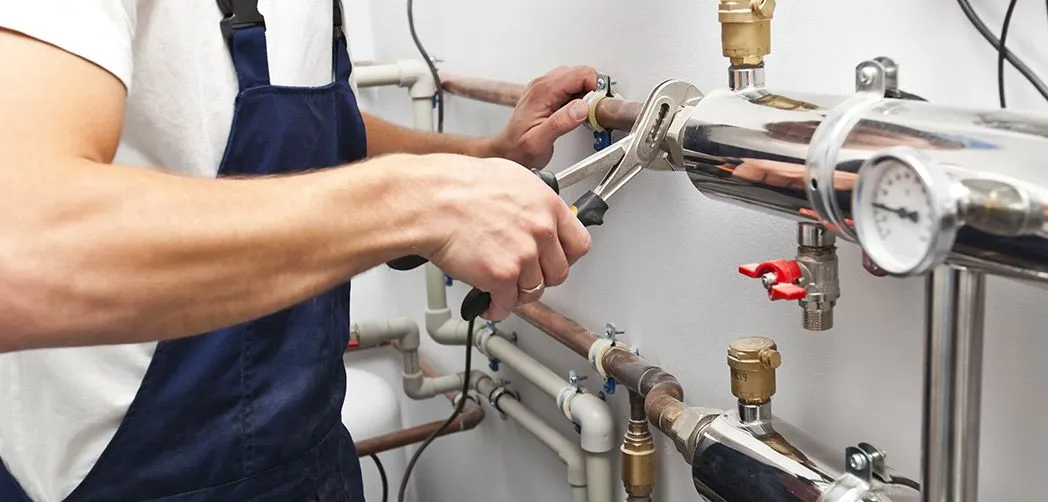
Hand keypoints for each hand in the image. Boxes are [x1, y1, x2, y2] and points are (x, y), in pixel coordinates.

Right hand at [411, 154, 591, 319]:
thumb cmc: (457, 185)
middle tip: (526, 276)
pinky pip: (508, 304)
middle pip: (559, 273)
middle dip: (541, 278)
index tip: (556, 260)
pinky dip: (498, 308)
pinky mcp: (502, 276)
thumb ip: (529, 201)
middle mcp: (541, 231)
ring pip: (534, 291)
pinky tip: (490, 303)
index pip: (579, 243)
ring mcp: (524, 256)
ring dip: (519, 294)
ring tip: (504, 290)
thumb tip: (532, 212)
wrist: (431, 201)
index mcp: (546, 205)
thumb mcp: (508, 177)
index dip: (566, 256)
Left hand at [487, 66, 598, 169]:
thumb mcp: (539, 142)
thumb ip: (560, 123)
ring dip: (587, 93)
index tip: (596, 107)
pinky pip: (570, 87)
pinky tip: (577, 113)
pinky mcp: (548, 94)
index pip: (579, 74)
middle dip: (593, 90)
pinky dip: (580, 97)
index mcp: (542, 92)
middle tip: (592, 112)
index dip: (594, 88)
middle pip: (580, 73)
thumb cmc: (518, 149)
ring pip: (576, 78)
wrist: (507, 151)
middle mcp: (542, 85)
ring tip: (585, 114)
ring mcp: (544, 88)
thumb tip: (581, 108)